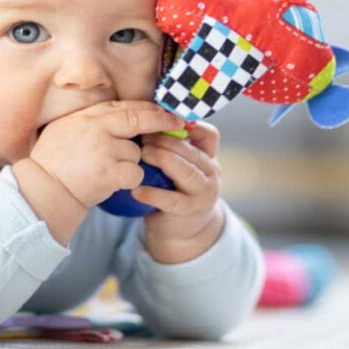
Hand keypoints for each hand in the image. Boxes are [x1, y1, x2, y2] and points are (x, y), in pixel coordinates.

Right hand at [25, 101, 184, 208]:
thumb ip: (92, 120)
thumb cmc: (52, 161)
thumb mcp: (66, 128)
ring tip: (107, 170)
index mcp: (87, 116)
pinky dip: (129, 180)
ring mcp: (104, 149)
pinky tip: (113, 183)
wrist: (43, 189)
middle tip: (177, 124)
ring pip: (136, 152)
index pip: (125, 106)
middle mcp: (97, 127)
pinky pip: (135, 173)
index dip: (149, 108)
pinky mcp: (109, 172)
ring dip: (129, 162)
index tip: (165, 110)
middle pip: (139, 120)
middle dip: (161, 122)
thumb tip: (121, 116)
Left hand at [133, 122, 224, 263]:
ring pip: (186, 172)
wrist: (183, 228)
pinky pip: (172, 200)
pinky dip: (153, 193)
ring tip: (142, 154)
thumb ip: (172, 147)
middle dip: (166, 141)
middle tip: (143, 134)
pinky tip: (137, 189)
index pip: (209, 135)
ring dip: (163, 160)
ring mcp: (203, 193)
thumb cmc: (176, 189)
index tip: (161, 119)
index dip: (187, 126)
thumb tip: (145, 121)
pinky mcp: (189, 211)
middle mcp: (211, 173)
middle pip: (192, 151)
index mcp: (209, 157)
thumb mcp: (180, 165)